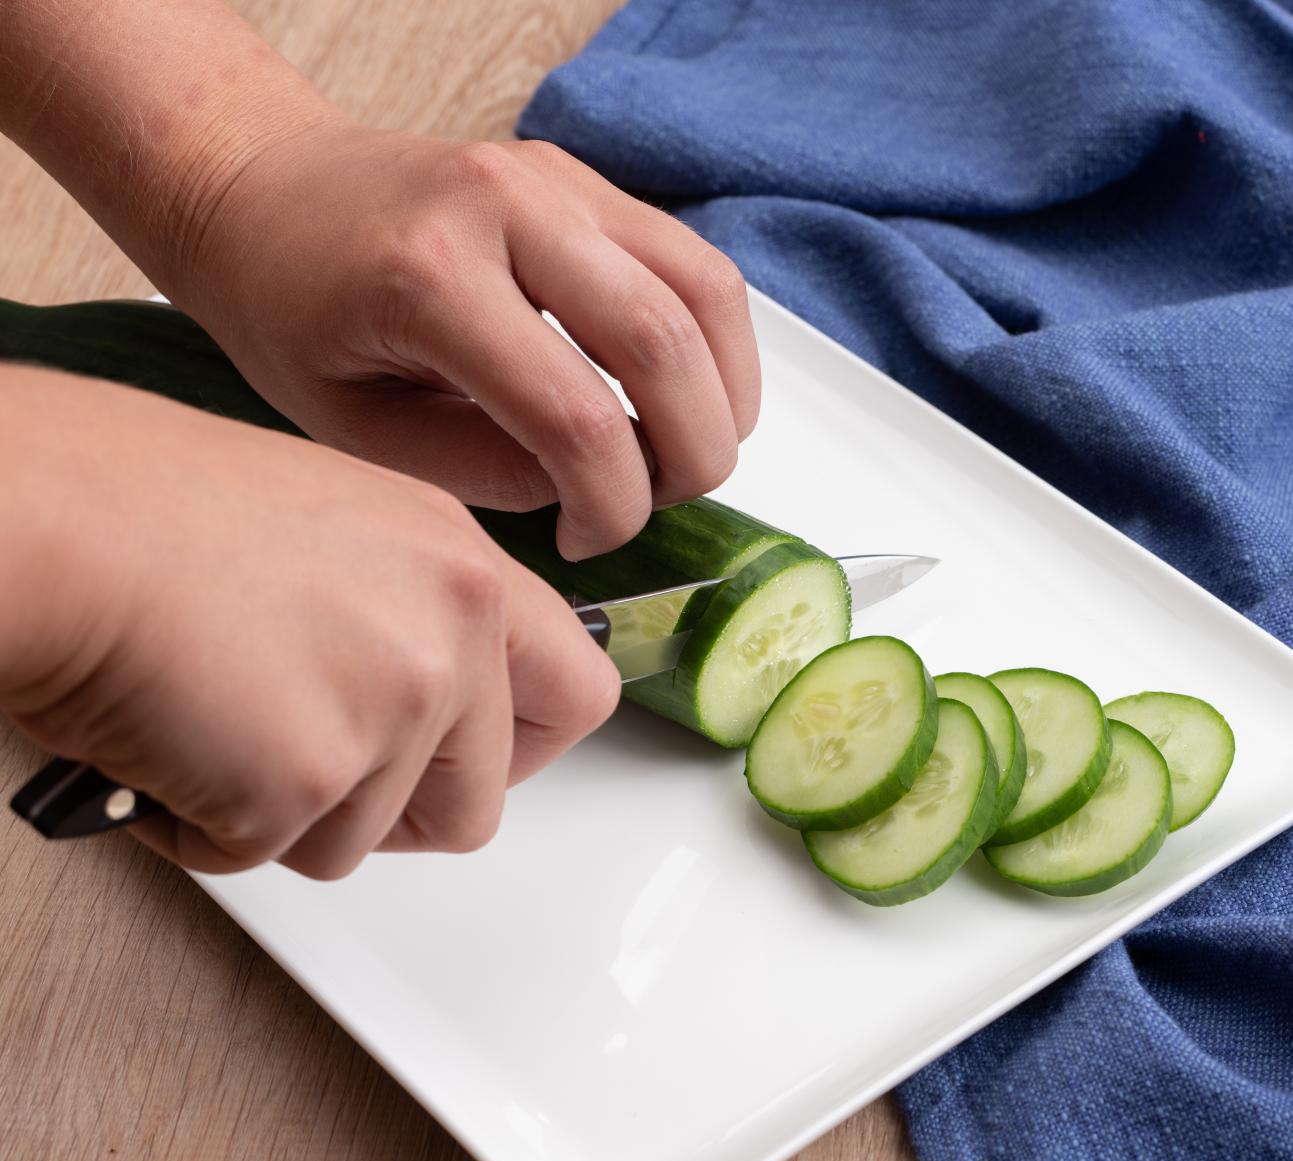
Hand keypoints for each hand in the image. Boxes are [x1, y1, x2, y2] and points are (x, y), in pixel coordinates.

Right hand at [0, 368, 620, 878]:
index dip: (516, 748)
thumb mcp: (330, 525)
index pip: (575, 691)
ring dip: (278, 815)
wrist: (44, 519)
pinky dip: (201, 827)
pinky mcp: (310, 777)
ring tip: (204, 724)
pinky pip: (266, 855)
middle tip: (301, 770)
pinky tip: (161, 747)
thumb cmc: (134, 506)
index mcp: (461, 563)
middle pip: (475, 802)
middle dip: (387, 812)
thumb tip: (426, 700)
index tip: (468, 760)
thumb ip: (406, 611)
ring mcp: (394, 707)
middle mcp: (452, 632)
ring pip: (361, 839)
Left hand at [166, 120, 760, 559]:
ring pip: (706, 295)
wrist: (260, 186)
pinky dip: (714, 345)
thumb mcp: (354, 427)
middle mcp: (505, 207)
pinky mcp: (585, 180)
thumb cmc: (290, 310)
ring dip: (724, 396)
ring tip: (686, 455)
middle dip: (691, 455)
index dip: (612, 505)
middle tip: (659, 503)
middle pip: (666, 346)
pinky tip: (685, 398)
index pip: (578, 418)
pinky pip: (694, 264)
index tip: (588, 540)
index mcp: (427, 277)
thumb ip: (480, 469)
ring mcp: (556, 180)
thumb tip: (594, 492)